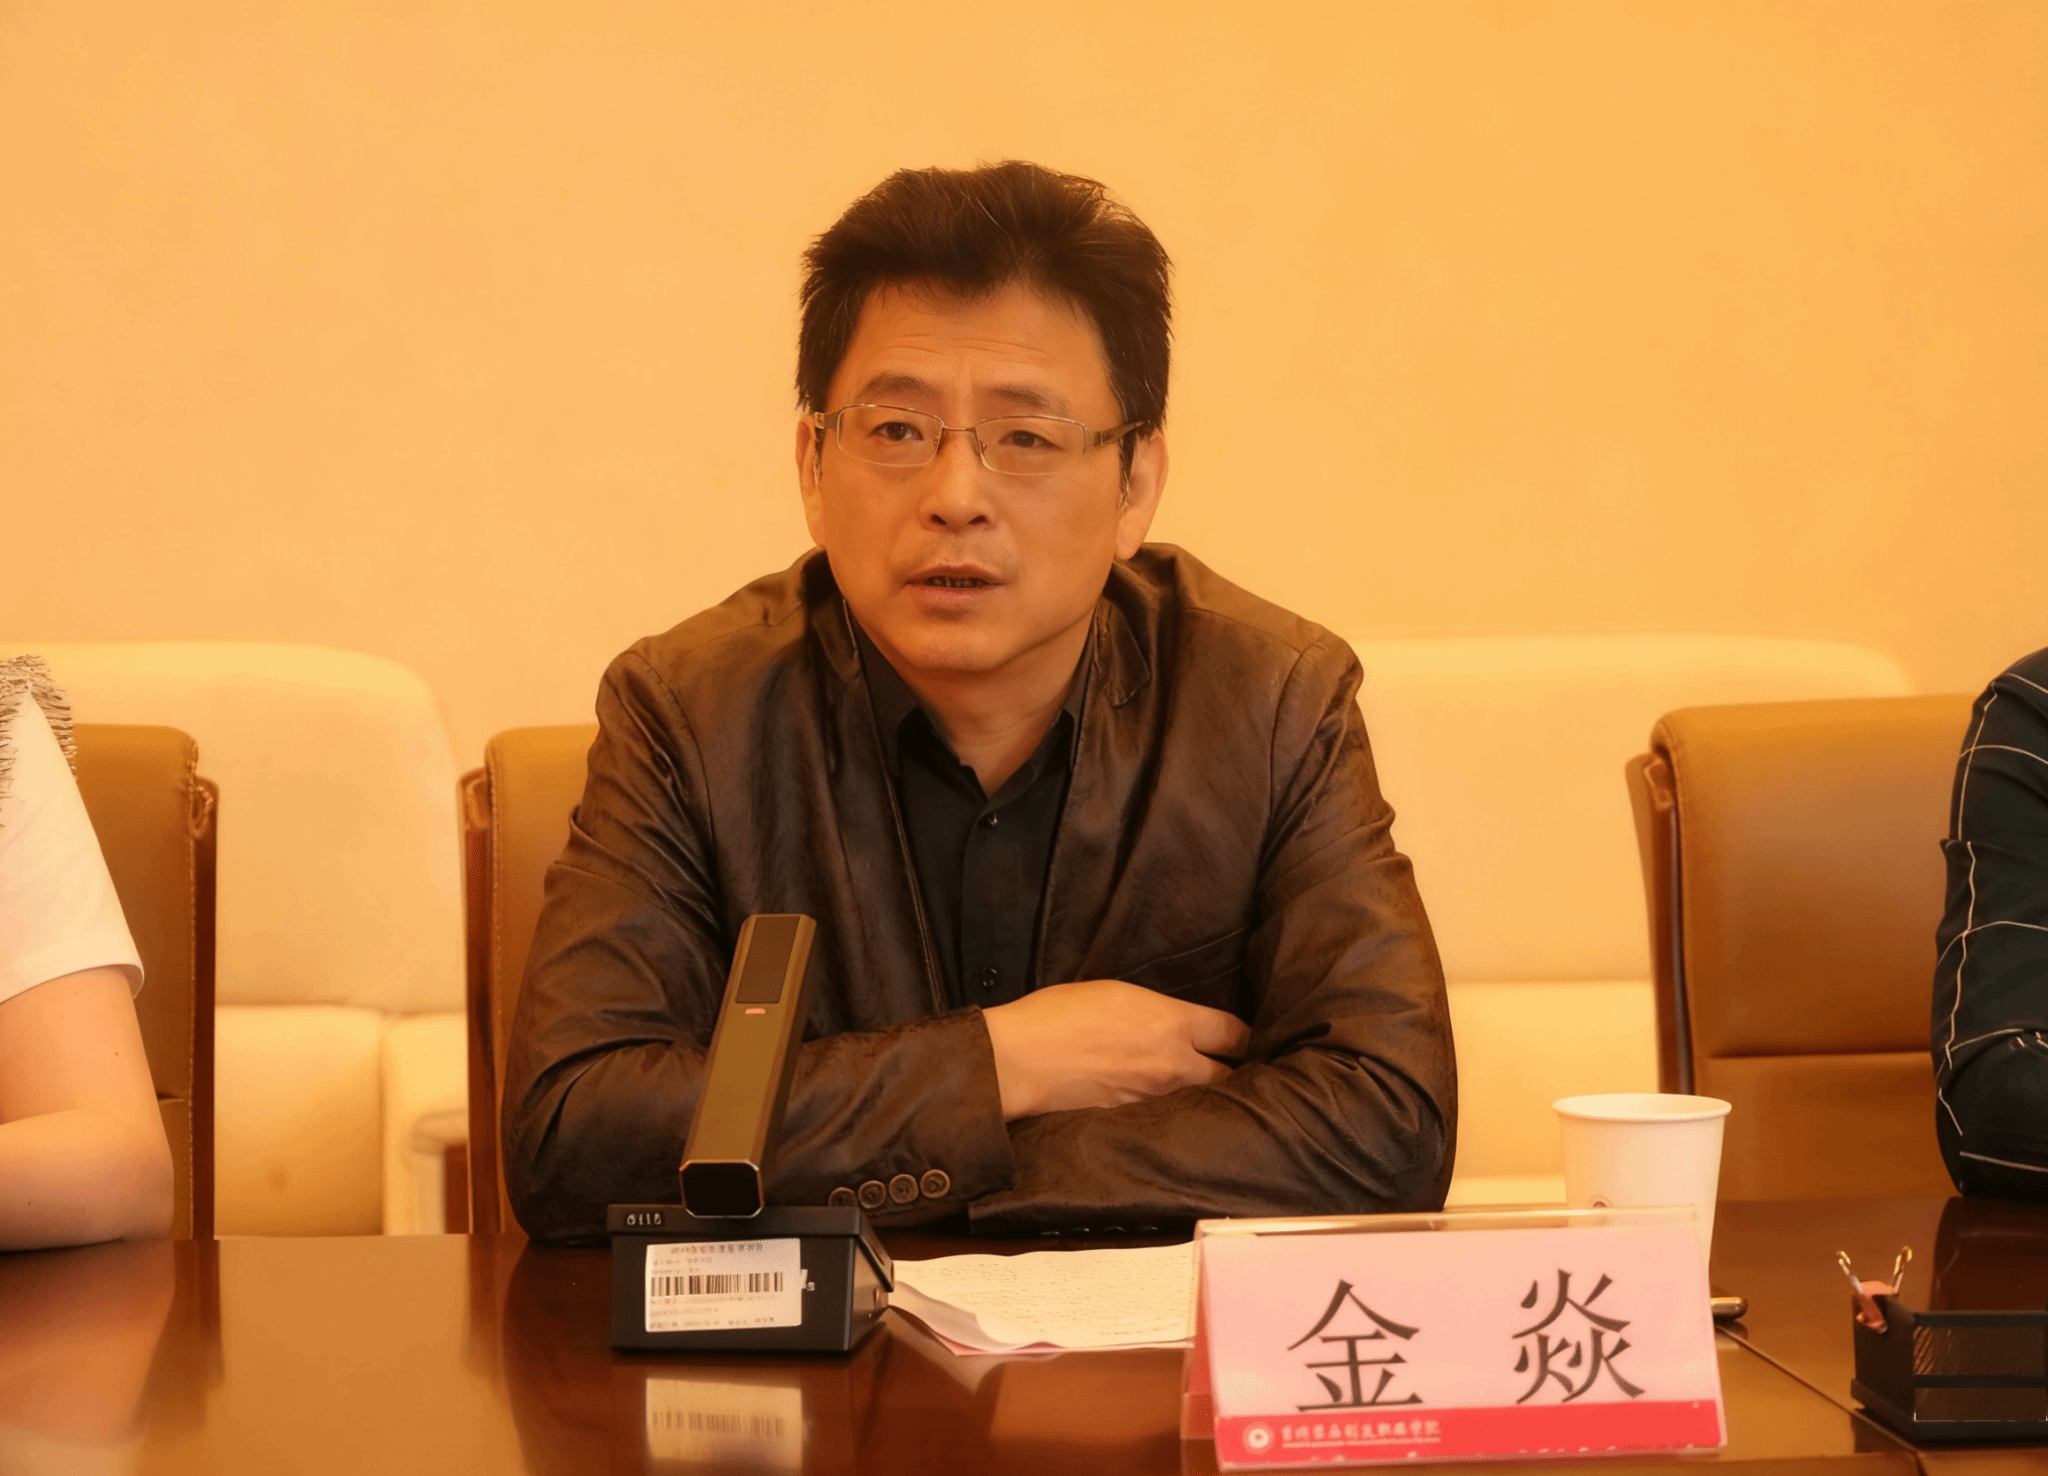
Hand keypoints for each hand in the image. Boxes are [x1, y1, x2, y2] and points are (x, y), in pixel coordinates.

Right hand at [980, 980, 1251, 1121]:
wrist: (1019, 1060)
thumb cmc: (1057, 1015)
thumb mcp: (1117, 993)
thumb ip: (1157, 1011)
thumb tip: (1173, 1021)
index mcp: (1173, 1024)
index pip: (1236, 1034)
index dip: (1244, 1036)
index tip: (1241, 1038)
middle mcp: (1174, 1065)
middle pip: (1230, 1076)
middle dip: (1231, 1071)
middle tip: (1228, 1067)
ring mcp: (1154, 1099)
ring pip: (1200, 1100)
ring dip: (1202, 1094)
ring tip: (1198, 1088)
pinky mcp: (1133, 1121)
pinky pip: (1166, 1117)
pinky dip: (1169, 1112)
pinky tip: (1160, 1104)